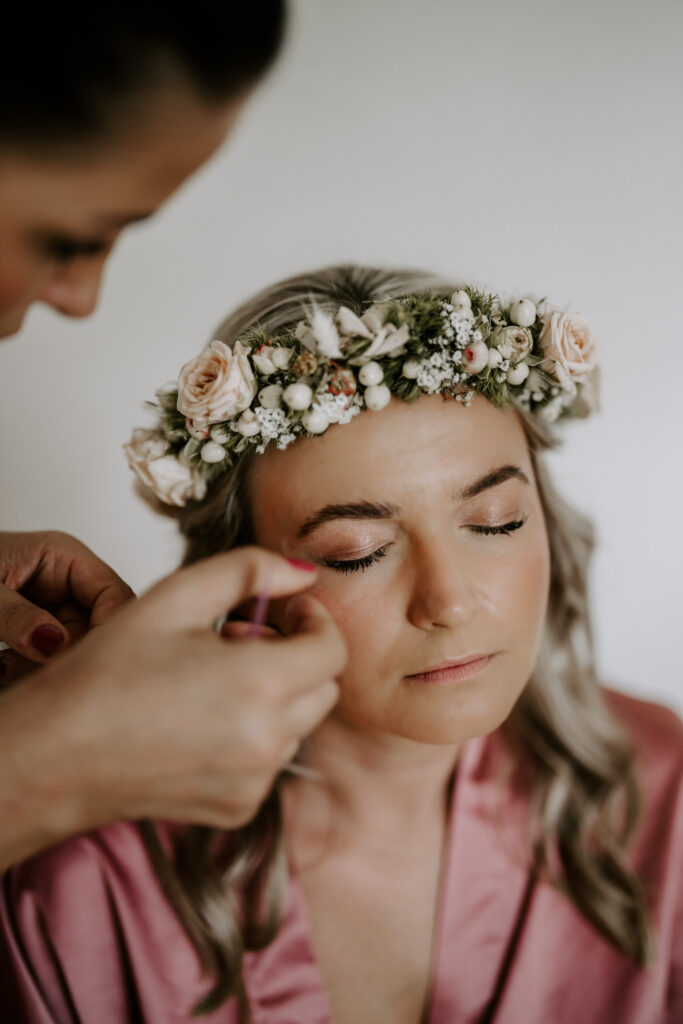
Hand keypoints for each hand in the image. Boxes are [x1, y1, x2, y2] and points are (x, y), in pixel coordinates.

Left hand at [0, 531, 133, 683]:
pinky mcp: (30, 635)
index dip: (111, 630)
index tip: (85, 663)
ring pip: (69, 653)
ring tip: (3, 671)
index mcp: (64, 557)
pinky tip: (1, 671)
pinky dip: (22, 675)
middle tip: (31, 675)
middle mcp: (64, 584)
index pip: (115, 595)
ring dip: (39, 672)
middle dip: (65, 658)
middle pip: (96, 631)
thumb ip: (15, 614)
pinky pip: (42, 663)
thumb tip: (53, 645)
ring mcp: (49, 610)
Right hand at [0, 547, 345, 868]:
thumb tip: (304, 572)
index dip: (314, 620)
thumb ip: (248, 571)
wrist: (53, 755)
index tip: (284, 610)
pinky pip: (272, 761)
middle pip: (323, 688)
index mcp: (259, 685)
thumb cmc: (104, 676)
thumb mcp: (174, 598)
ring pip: (299, 723)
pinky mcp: (237, 808)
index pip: (333, 649)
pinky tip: (203, 718)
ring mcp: (255, 782)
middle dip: (295, 655)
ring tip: (213, 679)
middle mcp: (267, 741)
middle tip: (237, 640)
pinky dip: (255, 734)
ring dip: (276, 695)